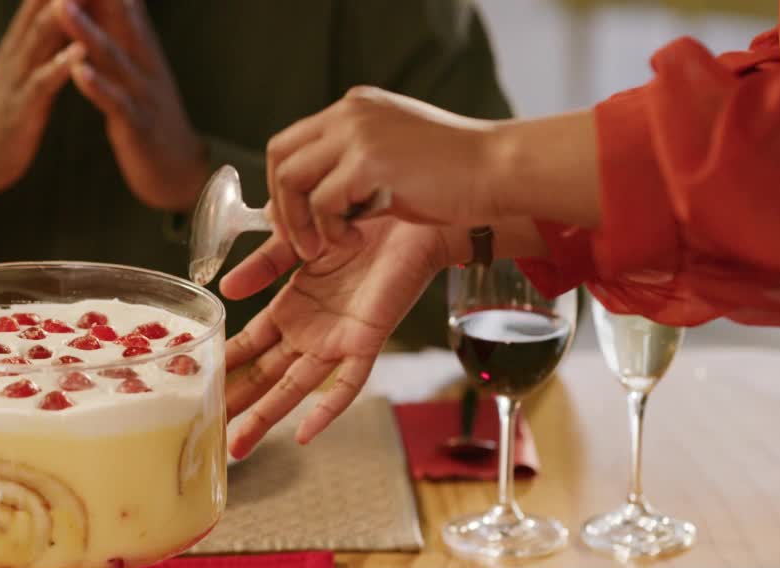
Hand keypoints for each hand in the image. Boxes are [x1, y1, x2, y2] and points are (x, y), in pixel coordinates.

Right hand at [0, 0, 81, 198]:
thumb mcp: (27, 62)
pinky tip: (81, 50)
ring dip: (64, 8)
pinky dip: (62, 65)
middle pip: (45, 1)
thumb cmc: (8, 108)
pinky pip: (43, 83)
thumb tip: (66, 3)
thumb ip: (46, 32)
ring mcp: (18, 75)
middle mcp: (19, 47)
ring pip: (42, 34)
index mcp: (24, 37)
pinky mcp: (22, 108)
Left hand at [57, 0, 208, 210]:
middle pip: (118, 19)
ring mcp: (142, 94)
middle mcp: (144, 64)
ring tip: (63, 6)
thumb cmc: (153, 117)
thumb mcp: (139, 67)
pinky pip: (116, 104)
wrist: (181, 172)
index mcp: (142, 48)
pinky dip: (98, 87)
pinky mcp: (137, 126)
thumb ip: (123, 30)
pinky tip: (78, 72)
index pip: (122, 2)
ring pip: (113, 58)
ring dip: (87, 32)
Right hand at [222, 219, 456, 457]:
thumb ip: (261, 264)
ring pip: (295, 387)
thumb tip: (224, 290)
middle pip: (266, 375)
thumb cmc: (357, 223)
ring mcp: (336, 342)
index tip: (193, 384)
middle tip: (207, 429)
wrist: (405, 213)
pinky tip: (305, 434)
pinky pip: (346, 385)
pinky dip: (326, 409)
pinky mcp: (367, 342)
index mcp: (292, 309)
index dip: (224, 365)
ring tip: (238, 444)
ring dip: (268, 416)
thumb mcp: (296, 240)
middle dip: (238, 403)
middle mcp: (310, 332)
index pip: (248, 345)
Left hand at [266, 86, 500, 261]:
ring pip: (293, 180)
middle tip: (302, 242)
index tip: (295, 221)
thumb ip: (353, 167)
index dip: (283, 186)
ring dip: (301, 222)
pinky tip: (357, 239)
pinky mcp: (368, 161)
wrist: (499, 169)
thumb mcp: (393, 158)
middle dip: (282, 206)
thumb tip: (311, 199)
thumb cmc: (456, 173)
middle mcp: (350, 113)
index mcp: (355, 109)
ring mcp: (358, 133)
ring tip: (326, 246)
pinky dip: (331, 230)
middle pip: (280, 156)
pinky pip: (322, 202)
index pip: (291, 142)